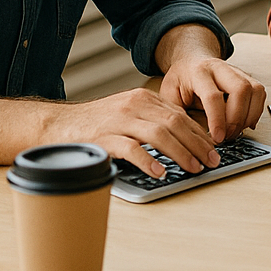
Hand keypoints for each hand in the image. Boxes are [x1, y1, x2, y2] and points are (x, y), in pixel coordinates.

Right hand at [52, 88, 220, 178]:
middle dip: (197, 144)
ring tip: (193, 167)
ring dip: (180, 152)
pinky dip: (148, 161)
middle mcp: (134, 105)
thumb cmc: (96, 123)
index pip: (180, 115)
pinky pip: (130, 148)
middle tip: (212, 161)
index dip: (200, 134)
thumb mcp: (128, 113)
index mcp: (144, 99)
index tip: (213, 149)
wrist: (56, 125)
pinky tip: (159, 172)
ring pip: (159, 134)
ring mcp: (119, 120)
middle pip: (175, 123)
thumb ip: (152, 120)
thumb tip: (184, 139)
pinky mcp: (103, 137)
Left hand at [159, 55, 266, 144]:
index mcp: (199, 72)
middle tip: (227, 136)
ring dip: (249, 116)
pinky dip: (256, 112)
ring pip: (255, 90)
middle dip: (237, 118)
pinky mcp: (248, 78)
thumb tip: (186, 138)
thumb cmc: (180, 80)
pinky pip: (260, 94)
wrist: (192, 60)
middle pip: (241, 89)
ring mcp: (237, 71)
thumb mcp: (168, 95)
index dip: (218, 119)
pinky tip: (245, 124)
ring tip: (236, 132)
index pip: (213, 96)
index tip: (217, 138)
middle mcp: (221, 68)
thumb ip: (176, 114)